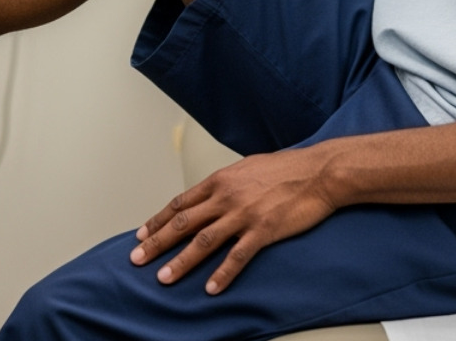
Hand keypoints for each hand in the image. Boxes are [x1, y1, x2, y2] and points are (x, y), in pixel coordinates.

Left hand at [129, 148, 338, 294]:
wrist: (318, 172)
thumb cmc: (285, 168)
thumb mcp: (246, 168)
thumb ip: (225, 184)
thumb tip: (209, 195)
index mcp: (220, 181)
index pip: (180, 203)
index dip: (159, 220)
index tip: (141, 234)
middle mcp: (226, 197)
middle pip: (183, 223)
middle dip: (157, 242)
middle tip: (137, 258)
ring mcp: (243, 214)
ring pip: (203, 241)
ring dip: (181, 262)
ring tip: (163, 277)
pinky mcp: (263, 230)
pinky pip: (237, 256)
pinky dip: (222, 274)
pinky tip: (210, 288)